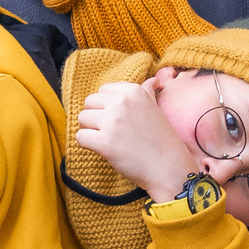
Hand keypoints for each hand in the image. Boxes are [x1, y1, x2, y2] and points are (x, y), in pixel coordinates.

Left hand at [76, 80, 198, 201]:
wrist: (168, 168)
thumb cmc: (161, 140)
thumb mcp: (155, 109)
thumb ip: (147, 93)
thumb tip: (152, 81)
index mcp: (133, 91)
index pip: (102, 90)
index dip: (106, 107)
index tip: (119, 120)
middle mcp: (122, 102)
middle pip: (89, 102)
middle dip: (96, 117)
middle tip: (112, 132)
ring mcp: (113, 121)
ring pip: (82, 119)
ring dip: (91, 131)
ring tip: (109, 140)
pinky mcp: (105, 142)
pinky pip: (80, 137)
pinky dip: (88, 145)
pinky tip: (104, 150)